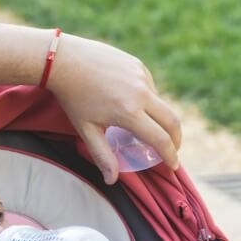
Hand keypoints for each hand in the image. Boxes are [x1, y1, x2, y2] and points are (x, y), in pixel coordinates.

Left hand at [48, 34, 181, 183]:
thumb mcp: (86, 130)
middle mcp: (142, 93)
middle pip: (172, 121)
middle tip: (171, 150)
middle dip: (176, 139)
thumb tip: (112, 180)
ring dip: (159, 118)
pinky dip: (148, 101)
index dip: (170, 155)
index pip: (161, 139)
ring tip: (146, 128)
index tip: (172, 165)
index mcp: (130, 112)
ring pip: (160, 103)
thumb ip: (102, 155)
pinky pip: (150, 87)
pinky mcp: (138, 65)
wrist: (65, 61)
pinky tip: (132, 104)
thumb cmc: (73, 98)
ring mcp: (142, 76)